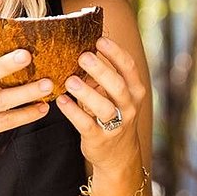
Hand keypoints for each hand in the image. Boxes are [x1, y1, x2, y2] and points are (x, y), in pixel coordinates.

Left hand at [55, 37, 146, 169]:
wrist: (119, 155)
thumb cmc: (114, 116)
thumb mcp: (116, 96)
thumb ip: (105, 77)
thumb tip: (83, 50)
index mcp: (135, 92)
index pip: (129, 68)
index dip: (116, 53)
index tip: (100, 40)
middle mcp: (129, 107)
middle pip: (118, 86)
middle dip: (102, 69)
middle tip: (84, 55)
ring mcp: (116, 124)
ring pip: (105, 108)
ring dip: (87, 93)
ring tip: (70, 80)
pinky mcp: (99, 138)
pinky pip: (86, 124)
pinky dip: (73, 112)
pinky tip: (61, 100)